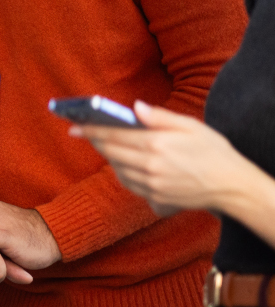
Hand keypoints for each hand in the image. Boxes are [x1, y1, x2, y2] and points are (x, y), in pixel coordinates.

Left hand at [72, 100, 256, 216]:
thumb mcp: (191, 126)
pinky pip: (129, 185)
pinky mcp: (157, 199)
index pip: (114, 135)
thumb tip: (135, 107)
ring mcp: (152, 185)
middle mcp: (150, 167)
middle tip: (82, 132)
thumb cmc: (213, 151)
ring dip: (108, 157)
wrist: (233, 186)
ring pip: (117, 170)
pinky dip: (122, 173)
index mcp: (157, 145)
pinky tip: (123, 164)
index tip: (73, 126)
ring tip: (104, 145)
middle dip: (95, 141)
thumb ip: (159, 117)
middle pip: (111, 153)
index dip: (91, 130)